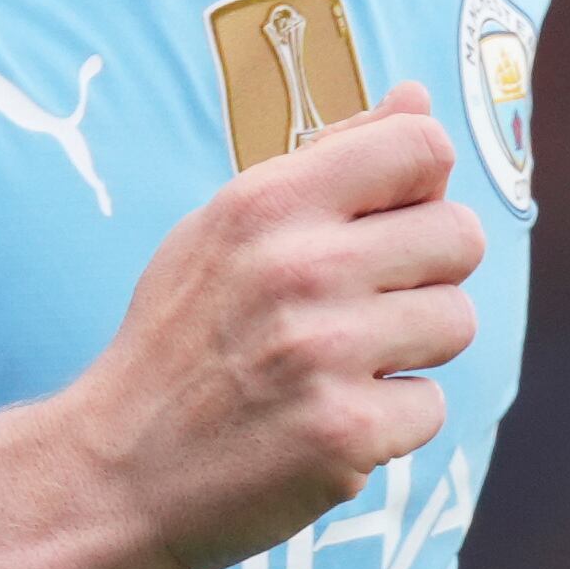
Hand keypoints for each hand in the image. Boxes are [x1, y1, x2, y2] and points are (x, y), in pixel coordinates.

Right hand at [51, 84, 485, 568]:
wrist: (109, 471)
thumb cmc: (180, 339)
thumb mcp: (227, 226)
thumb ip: (331, 159)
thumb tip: (418, 97)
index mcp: (268, 202)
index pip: (423, 147)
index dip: (421, 185)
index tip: (388, 221)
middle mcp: (302, 268)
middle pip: (461, 235)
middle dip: (428, 273)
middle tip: (364, 306)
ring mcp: (326, 354)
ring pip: (458, 322)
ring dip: (412, 350)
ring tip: (341, 364)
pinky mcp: (345, 435)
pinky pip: (430, 407)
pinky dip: (389, 423)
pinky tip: (327, 420)